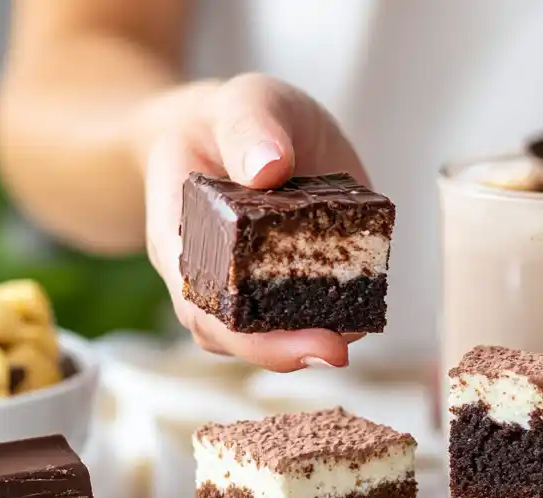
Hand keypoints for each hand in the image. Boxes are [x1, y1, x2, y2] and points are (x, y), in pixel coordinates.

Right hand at [134, 74, 369, 371]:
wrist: (242, 127)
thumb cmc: (233, 117)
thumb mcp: (244, 100)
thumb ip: (251, 125)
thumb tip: (268, 168)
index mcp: (180, 232)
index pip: (201, 301)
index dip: (243, 332)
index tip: (291, 338)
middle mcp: (208, 270)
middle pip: (231, 332)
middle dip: (281, 350)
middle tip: (335, 351)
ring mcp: (246, 282)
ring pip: (265, 333)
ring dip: (309, 340)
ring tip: (355, 328)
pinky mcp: (286, 280)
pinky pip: (299, 312)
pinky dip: (330, 315)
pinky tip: (362, 309)